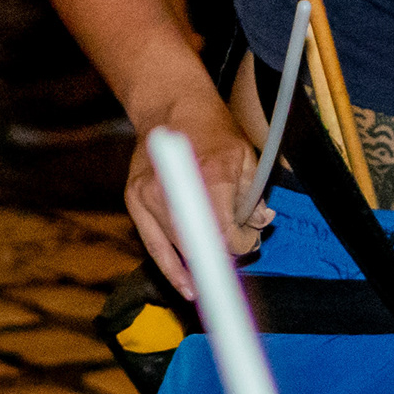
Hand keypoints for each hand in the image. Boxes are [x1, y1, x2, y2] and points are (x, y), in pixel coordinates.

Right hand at [123, 97, 261, 290]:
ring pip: (179, 250)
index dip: (242, 245)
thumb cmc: (211, 128)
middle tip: (236, 250)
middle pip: (202, 248)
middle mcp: (177, 190)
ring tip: (216, 270)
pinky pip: (153, 246)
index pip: (227, 236)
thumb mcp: (245, 155)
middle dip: (224, 255)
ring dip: (201, 262)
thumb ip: (254, 196)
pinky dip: (171, 269)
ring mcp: (151, 196)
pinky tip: (187, 286)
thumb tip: (259, 224)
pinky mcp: (135, 201)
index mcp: (212, 178)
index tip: (249, 239)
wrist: (170, 107)